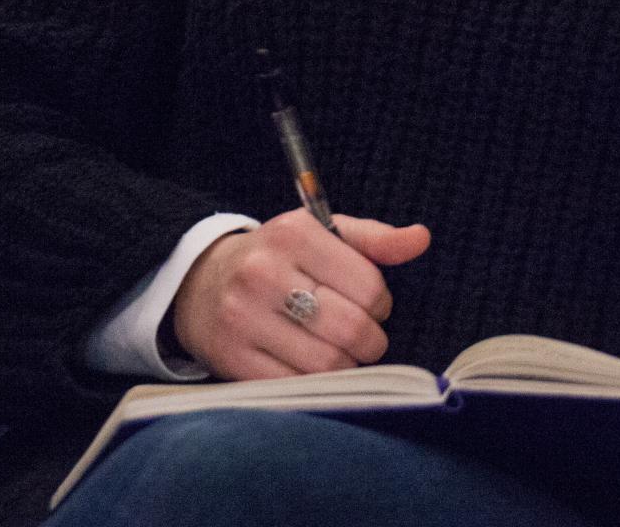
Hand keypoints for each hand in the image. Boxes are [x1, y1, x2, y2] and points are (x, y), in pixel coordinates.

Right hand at [169, 210, 431, 380]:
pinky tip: (312, 368)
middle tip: (364, 337)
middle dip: (371, 341)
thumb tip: (421, 238)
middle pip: (351, 328)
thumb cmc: (277, 258)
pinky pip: (294, 385)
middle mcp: (263, 271)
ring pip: (326, 363)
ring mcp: (242, 316)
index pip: (368, 285)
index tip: (373, 306)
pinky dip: (315, 384)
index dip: (382, 304)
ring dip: (347, 366)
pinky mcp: (229, 356)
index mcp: (293, 233)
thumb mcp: (322, 235)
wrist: (198, 281)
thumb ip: (374, 240)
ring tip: (340, 353)